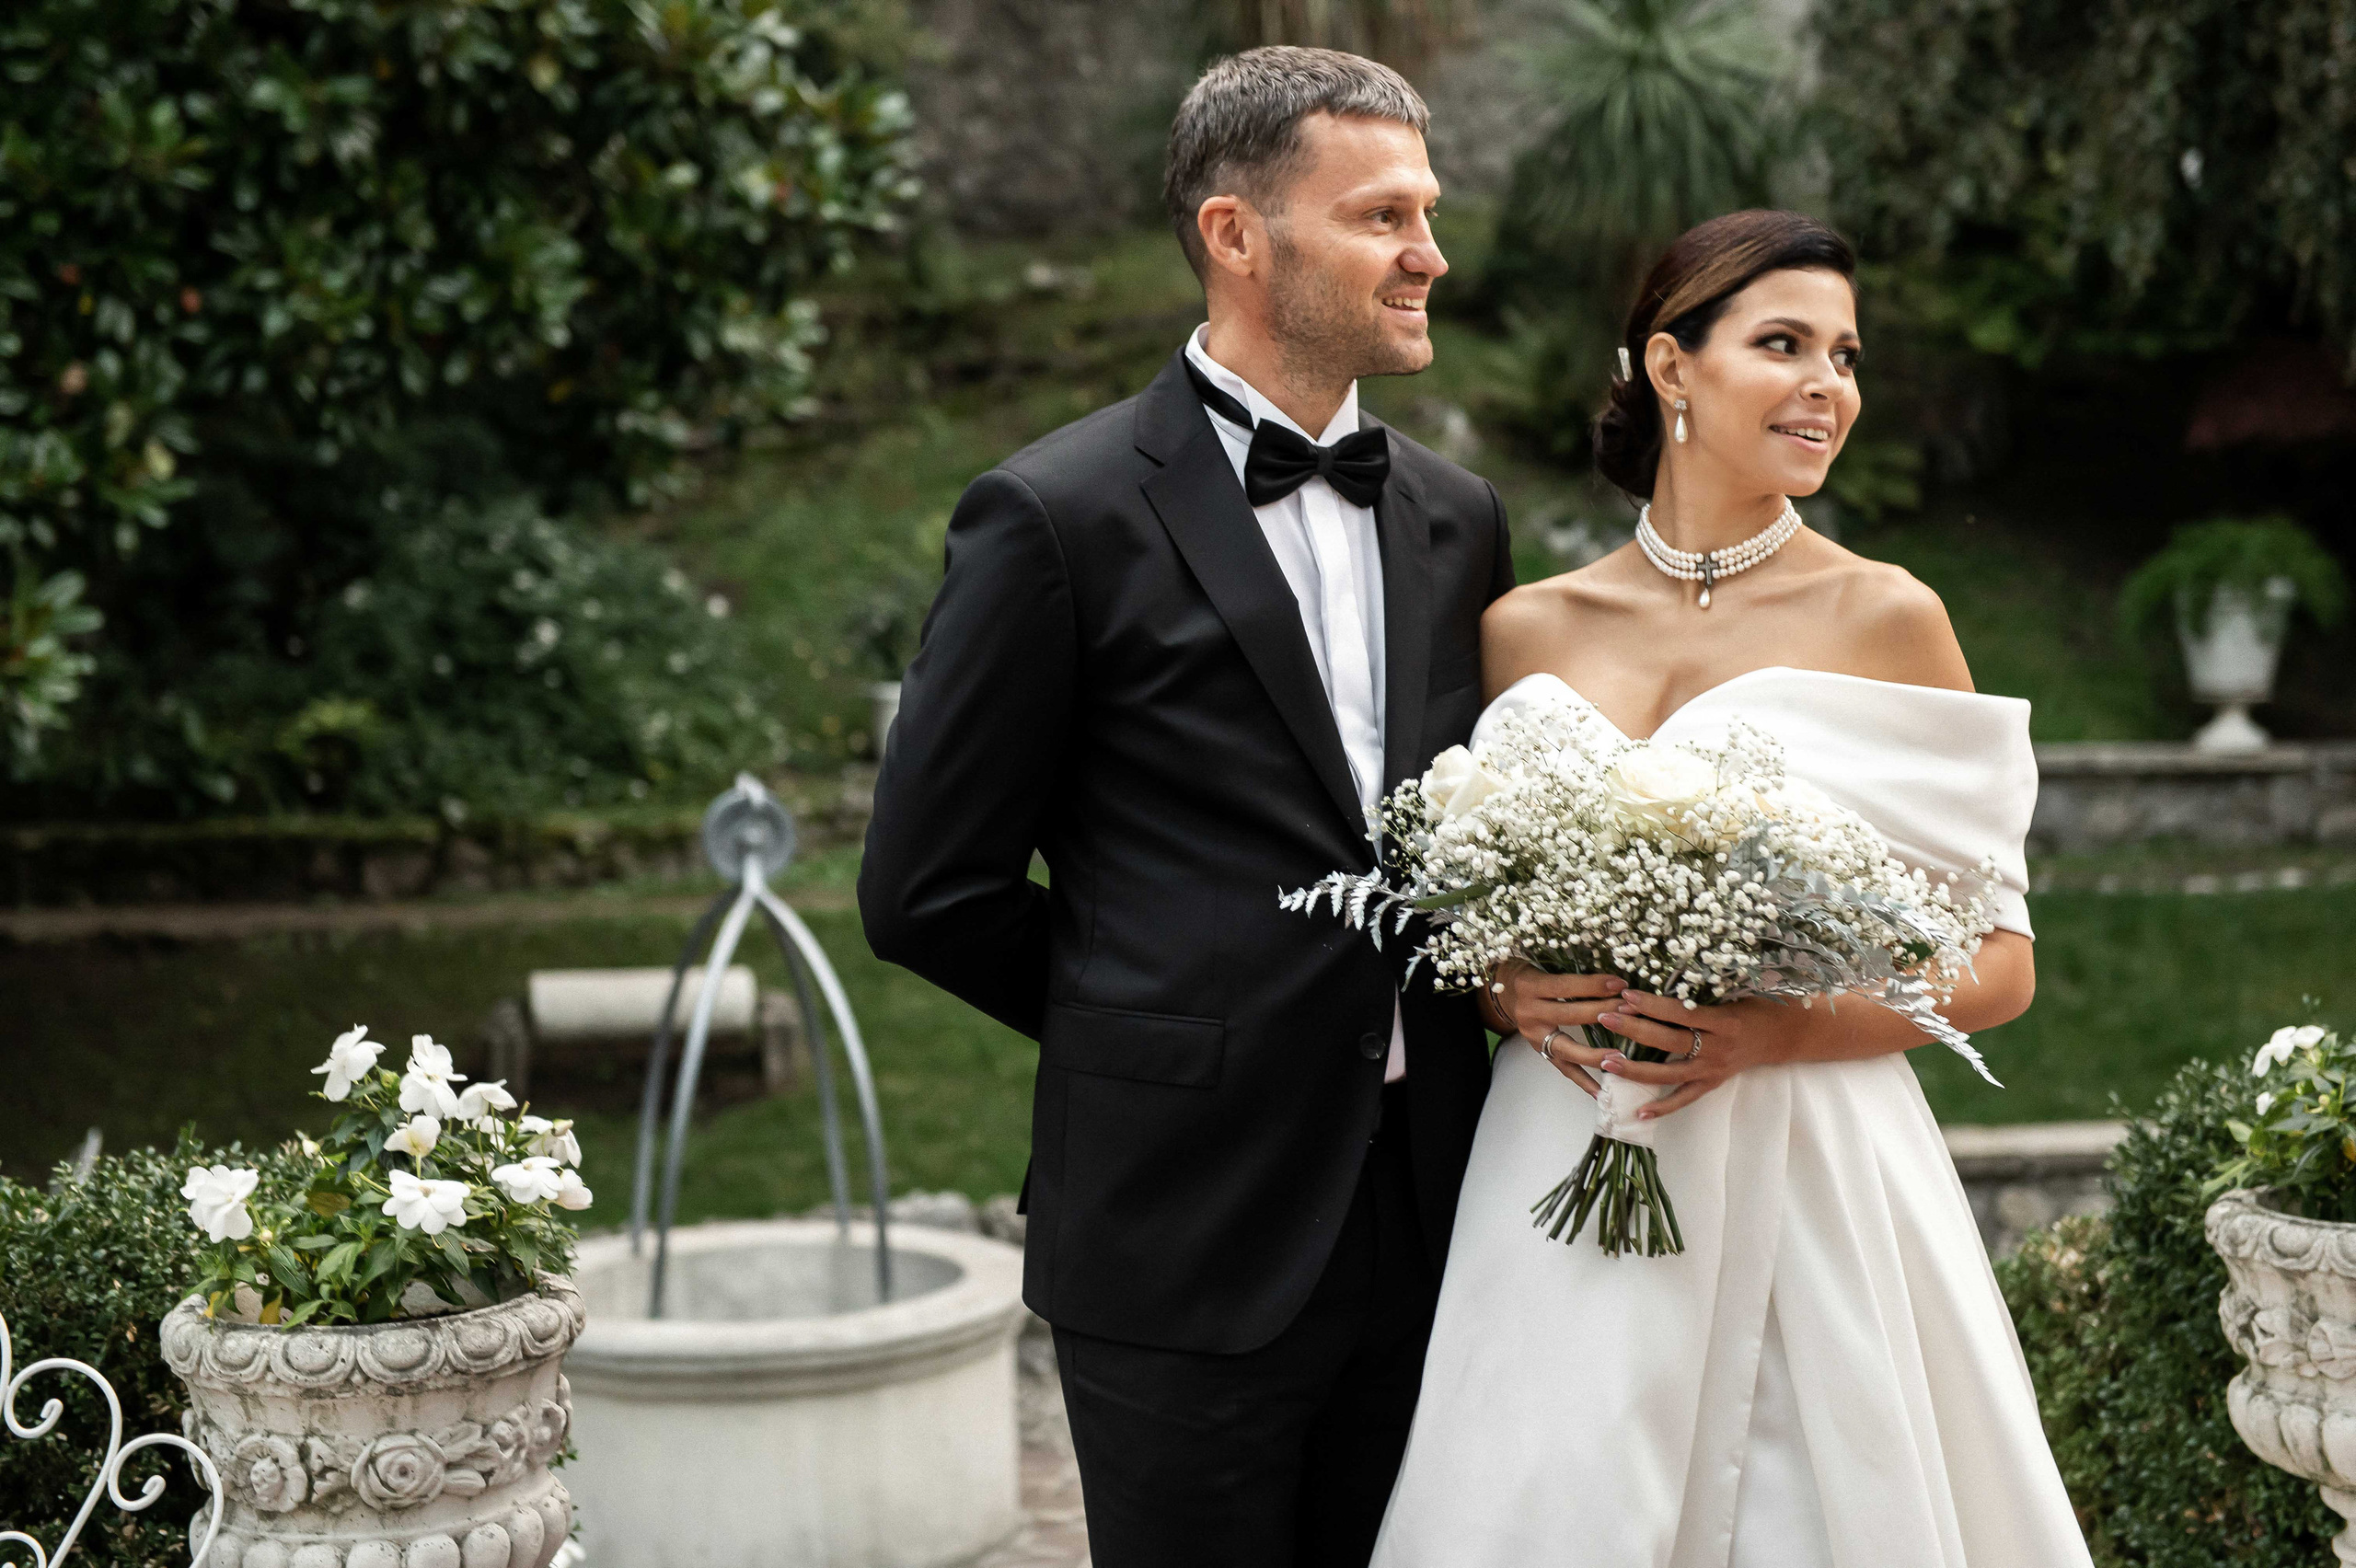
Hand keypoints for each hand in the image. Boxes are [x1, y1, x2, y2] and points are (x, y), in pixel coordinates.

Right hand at [1490, 961, 1628, 1097]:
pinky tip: (1601, 1092)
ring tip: (1619, 1058)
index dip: (1593, 985)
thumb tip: (1613, 981)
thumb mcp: (1544, 967)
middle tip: (1630, 1012)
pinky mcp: (1539, 1051)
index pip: (1565, 987)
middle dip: (1602, 1013)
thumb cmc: (1531, 975)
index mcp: (1530, 986)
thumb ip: (1572, 974)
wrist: (1503, 992)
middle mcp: (1528, 1012)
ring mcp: (1532, 1036)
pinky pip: (1563, 1068)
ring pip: (1566, 1048)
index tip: (1620, 984)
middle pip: (1569, 1016)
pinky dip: (1582, 1081)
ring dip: (1594, 1054)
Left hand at [1591, 992, 1811, 1119]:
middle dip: (1634, 1029)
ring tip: (1606, 1062)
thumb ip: (1701, 988)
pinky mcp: (1712, 1084)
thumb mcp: (1734, 991)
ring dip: (1636, 1069)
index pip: (1681, 1013)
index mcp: (1724, 1021)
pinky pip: (1684, 1100)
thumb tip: (1660, 970)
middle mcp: (1718, 1048)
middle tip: (1605, 1018)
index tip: (1625, 994)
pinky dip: (1662, 1107)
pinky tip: (1638, 1111)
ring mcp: (1714, 1070)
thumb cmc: (1755, 1005)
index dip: (1652, 1004)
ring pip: (1670, 1074)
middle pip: (1670, 1042)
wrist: (1784, 1035)